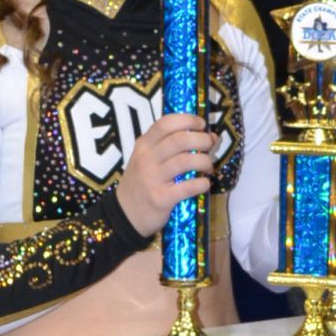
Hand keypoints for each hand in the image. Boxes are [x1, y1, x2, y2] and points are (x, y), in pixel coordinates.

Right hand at [117, 111, 215, 235]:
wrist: (124, 214)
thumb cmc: (141, 183)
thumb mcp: (147, 159)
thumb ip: (173, 146)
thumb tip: (211, 136)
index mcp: (144, 145)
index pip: (166, 123)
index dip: (188, 120)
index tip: (201, 125)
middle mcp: (146, 159)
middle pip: (180, 140)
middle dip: (202, 140)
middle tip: (209, 146)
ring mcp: (152, 179)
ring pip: (185, 161)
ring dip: (204, 162)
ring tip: (208, 167)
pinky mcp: (160, 198)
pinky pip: (188, 187)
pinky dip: (202, 184)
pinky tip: (204, 184)